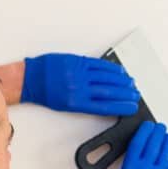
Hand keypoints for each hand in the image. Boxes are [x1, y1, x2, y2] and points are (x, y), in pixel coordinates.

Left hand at [21, 53, 141, 115]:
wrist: (32, 78)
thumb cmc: (47, 93)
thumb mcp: (66, 105)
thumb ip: (86, 102)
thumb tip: (105, 100)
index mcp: (77, 103)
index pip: (106, 106)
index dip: (122, 106)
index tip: (132, 107)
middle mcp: (80, 89)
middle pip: (110, 92)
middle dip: (126, 94)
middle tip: (135, 94)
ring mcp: (80, 74)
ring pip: (107, 78)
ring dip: (122, 81)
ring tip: (131, 83)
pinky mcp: (78, 61)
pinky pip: (99, 65)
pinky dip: (112, 68)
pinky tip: (120, 71)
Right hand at [111, 121, 167, 168]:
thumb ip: (129, 165)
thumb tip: (139, 153)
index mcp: (131, 168)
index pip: (139, 142)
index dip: (145, 131)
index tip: (148, 126)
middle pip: (154, 144)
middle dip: (158, 132)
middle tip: (160, 127)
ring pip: (166, 152)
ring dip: (167, 141)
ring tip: (167, 136)